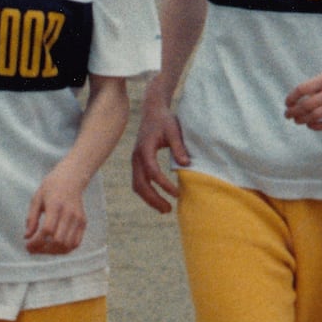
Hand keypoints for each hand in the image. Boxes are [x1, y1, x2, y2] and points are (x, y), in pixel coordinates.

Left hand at [26, 165, 87, 254]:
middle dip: (43, 249)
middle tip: (33, 249)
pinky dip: (65, 249)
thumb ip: (31, 219)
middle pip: (58, 241)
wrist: (71, 179)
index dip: (36, 242)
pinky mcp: (83, 223)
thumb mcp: (36, 199)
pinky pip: (76, 243)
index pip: (47, 230)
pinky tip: (54, 247)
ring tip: (43, 249)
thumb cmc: (51, 188)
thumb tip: (27, 237)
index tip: (27, 245)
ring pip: (68, 245)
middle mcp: (69, 214)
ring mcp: (78, 219)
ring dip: (54, 252)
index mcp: (55, 206)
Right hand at [131, 96, 189, 213]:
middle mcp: (137, 157)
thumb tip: (185, 164)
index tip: (177, 193)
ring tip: (165, 209)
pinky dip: (147, 193)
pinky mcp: (137, 163)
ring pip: (137, 185)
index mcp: (145, 149)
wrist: (152, 112)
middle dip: (154, 199)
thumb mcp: (174, 130)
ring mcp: (135, 161)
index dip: (164, 184)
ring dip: (149, 199)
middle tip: (169, 210)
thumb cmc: (164, 120)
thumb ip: (179, 147)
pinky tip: (159, 199)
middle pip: (141, 183)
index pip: (153, 171)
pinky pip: (138, 182)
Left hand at [284, 70, 321, 130]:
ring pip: (316, 115)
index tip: (287, 103)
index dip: (292, 98)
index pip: (303, 89)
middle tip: (288, 115)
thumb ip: (312, 88)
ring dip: (302, 119)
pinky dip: (315, 126)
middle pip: (308, 104)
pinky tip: (309, 124)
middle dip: (294, 111)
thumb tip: (292, 104)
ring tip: (297, 120)